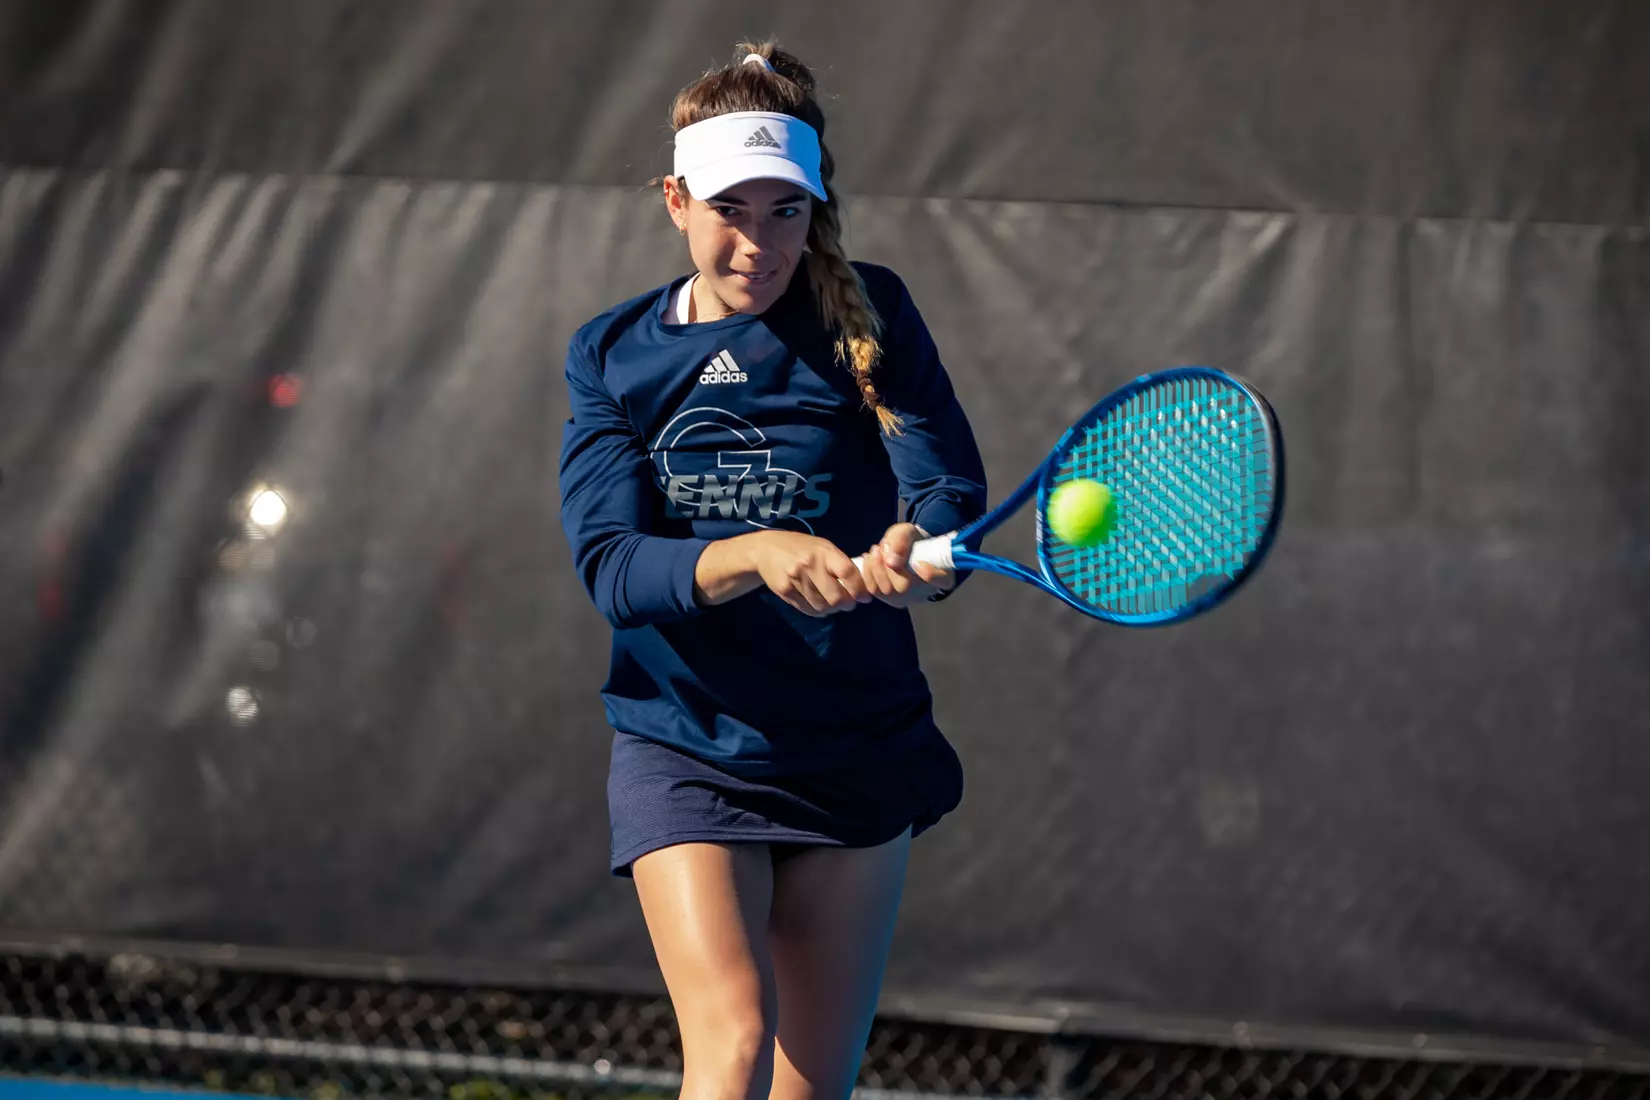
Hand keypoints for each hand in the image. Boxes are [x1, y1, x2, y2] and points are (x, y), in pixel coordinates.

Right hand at [744, 530, 871, 616]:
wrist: (766, 549)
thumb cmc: (801, 547)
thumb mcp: (822, 547)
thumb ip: (839, 563)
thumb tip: (860, 585)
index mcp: (824, 552)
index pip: (847, 574)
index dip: (860, 589)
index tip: (864, 597)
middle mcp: (810, 565)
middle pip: (836, 597)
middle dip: (847, 604)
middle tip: (849, 603)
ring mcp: (795, 579)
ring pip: (822, 607)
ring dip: (832, 609)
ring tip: (833, 603)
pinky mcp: (784, 591)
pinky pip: (807, 610)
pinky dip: (817, 611)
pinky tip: (819, 604)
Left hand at [860, 522, 953, 607]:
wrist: (906, 549)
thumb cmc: (912, 541)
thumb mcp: (907, 531)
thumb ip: (902, 541)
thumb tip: (891, 562)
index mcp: (942, 574)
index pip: (941, 580)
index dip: (931, 575)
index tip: (918, 563)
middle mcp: (927, 590)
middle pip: (905, 586)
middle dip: (886, 565)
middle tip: (879, 548)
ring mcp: (910, 598)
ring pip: (888, 591)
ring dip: (875, 568)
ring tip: (874, 551)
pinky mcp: (893, 600)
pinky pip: (876, 592)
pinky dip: (868, 574)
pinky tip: (869, 560)